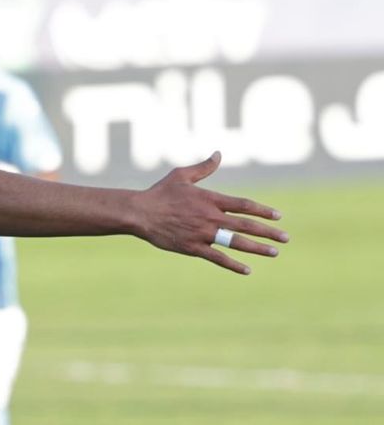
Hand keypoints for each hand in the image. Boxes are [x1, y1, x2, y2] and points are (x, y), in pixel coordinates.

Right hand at [132, 152, 287, 274]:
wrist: (139, 213)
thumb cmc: (159, 193)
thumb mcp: (181, 175)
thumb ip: (203, 167)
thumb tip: (218, 154)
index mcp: (210, 199)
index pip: (244, 205)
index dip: (264, 210)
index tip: (278, 216)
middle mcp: (210, 217)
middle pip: (246, 225)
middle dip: (268, 232)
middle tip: (285, 238)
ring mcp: (202, 234)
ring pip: (236, 242)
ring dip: (257, 248)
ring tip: (274, 253)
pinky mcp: (192, 248)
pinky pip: (217, 258)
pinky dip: (233, 265)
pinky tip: (247, 270)